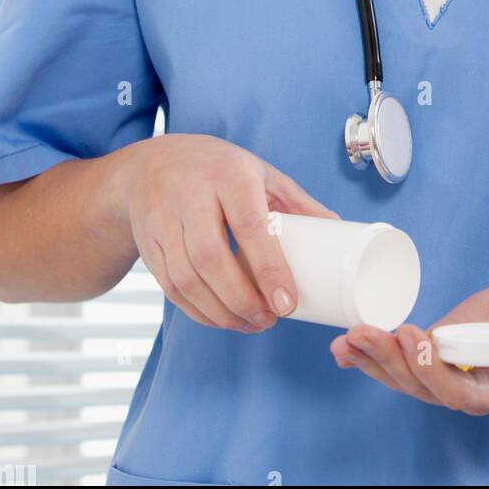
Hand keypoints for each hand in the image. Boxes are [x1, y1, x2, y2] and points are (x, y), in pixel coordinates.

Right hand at [123, 133, 339, 333]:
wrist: (151, 165)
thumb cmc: (218, 170)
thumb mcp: (260, 173)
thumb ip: (297, 203)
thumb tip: (340, 231)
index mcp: (229, 174)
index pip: (249, 225)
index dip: (269, 268)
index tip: (286, 303)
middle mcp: (191, 195)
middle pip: (211, 258)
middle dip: (242, 299)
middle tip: (268, 320)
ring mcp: (163, 220)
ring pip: (186, 278)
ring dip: (220, 312)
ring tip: (250, 324)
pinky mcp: (147, 243)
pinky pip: (169, 287)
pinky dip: (196, 311)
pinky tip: (220, 318)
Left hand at [329, 270, 488, 414]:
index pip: (465, 394)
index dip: (436, 373)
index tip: (417, 338)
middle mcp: (474, 388)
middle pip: (425, 389)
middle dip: (392, 362)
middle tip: (364, 332)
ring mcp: (452, 374)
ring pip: (406, 380)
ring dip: (373, 360)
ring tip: (346, 339)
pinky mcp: (436, 354)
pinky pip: (401, 363)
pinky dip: (371, 356)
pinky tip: (345, 347)